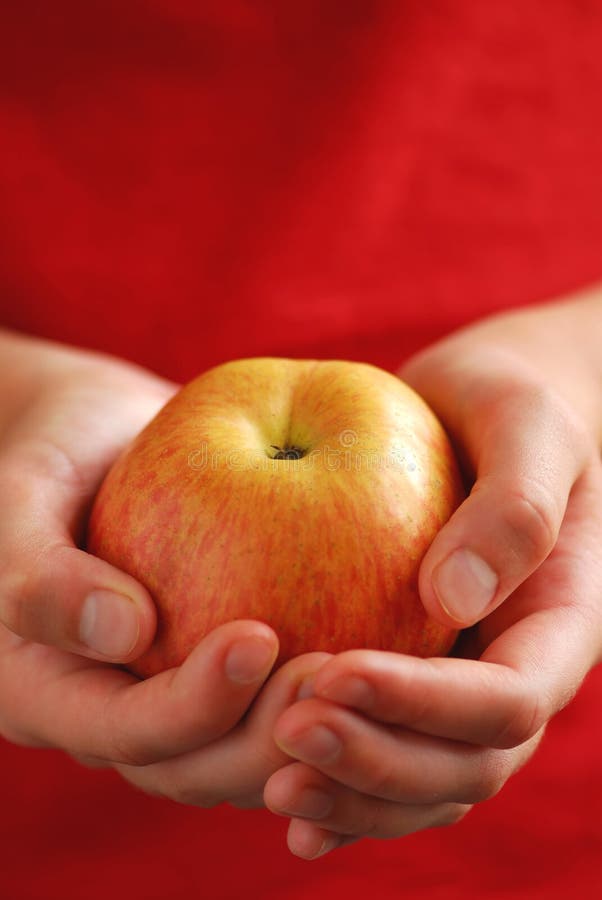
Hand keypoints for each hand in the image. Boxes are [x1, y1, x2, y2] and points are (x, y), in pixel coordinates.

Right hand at [0, 331, 325, 804]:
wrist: (99, 440)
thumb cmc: (53, 456)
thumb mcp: (21, 495)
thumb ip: (44, 571)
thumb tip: (125, 633)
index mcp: (53, 691)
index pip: (124, 728)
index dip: (191, 704)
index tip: (257, 637)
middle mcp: (117, 711)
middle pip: (196, 765)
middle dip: (266, 736)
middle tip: (333, 676)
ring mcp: (173, 695)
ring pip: (245, 751)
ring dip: (309, 726)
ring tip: (372, 674)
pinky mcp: (222, 669)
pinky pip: (272, 697)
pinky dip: (327, 692)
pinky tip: (386, 651)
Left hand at [263, 290, 601, 857]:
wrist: (479, 409)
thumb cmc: (509, 401)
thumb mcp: (526, 422)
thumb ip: (513, 504)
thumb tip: (453, 601)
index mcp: (553, 622)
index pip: (506, 699)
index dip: (423, 703)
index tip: (333, 670)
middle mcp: (510, 671)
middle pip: (465, 765)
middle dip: (379, 764)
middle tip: (285, 735)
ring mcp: (459, 685)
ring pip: (424, 782)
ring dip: (355, 796)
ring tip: (273, 783)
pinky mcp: (409, 678)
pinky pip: (385, 753)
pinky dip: (345, 792)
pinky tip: (288, 807)